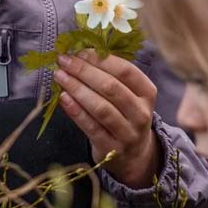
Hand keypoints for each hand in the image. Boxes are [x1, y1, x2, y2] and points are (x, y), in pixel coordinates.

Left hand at [54, 51, 160, 187]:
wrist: (134, 155)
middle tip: (64, 61)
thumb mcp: (130, 95)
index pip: (126, 70)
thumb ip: (111, 76)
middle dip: (84, 71)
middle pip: (111, 87)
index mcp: (147, 93)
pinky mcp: (111, 148)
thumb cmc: (126, 115)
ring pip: (101, 107)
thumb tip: (80, 54)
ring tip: (60, 76)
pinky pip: (91, 127)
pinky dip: (76, 111)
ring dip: (77, 89)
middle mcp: (141, 113)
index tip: (80, 52)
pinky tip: (63, 98)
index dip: (101, 59)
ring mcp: (127, 133)